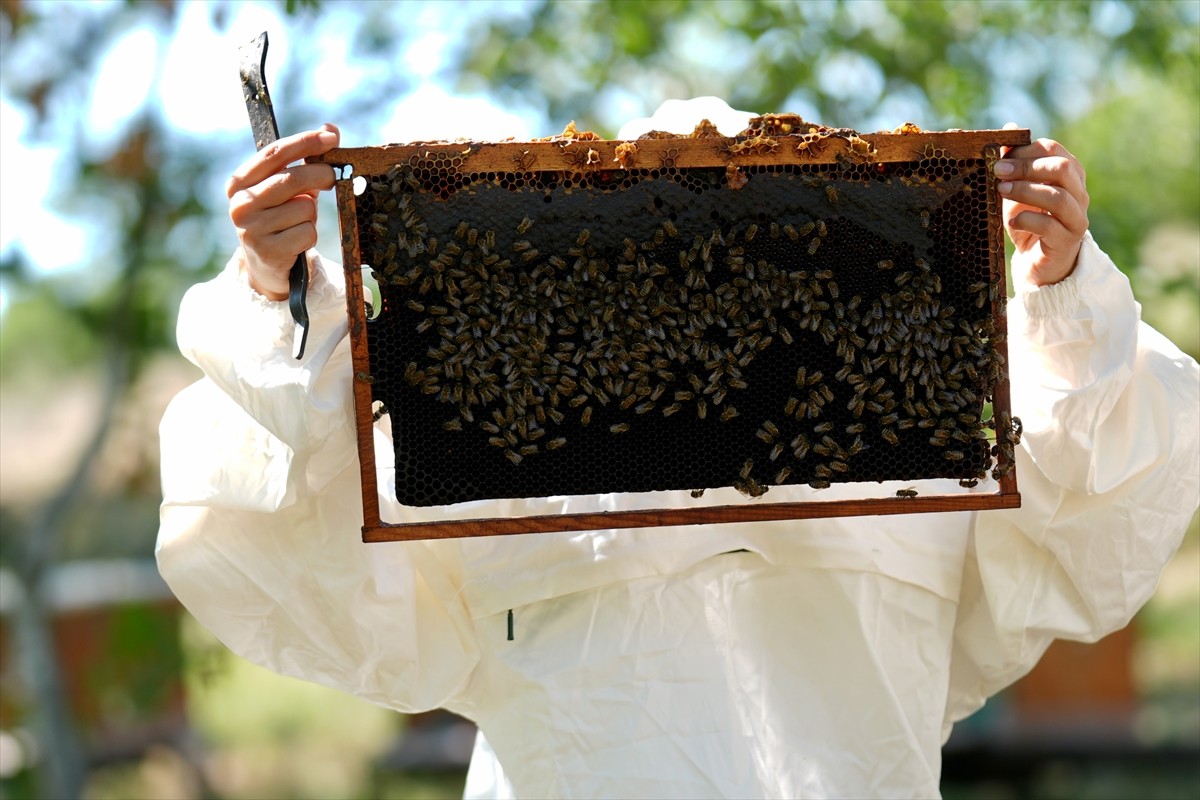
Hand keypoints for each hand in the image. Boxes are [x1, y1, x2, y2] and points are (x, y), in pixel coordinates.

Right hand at [226, 123, 340, 299]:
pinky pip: (307, 233)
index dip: (305, 142)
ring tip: (298, 222)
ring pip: (304, 208)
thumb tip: (330, 128)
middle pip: (292, 179)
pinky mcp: (268, 252)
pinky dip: (310, 235)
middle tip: (333, 177)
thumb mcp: (287, 189)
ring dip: (311, 215)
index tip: (331, 137)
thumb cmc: (280, 218)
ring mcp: (251, 229)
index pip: (274, 153)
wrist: (266, 265)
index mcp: (239, 183)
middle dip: (320, 174)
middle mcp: (240, 204)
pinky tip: (296, 241)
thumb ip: (305, 159)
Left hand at [996, 124, 1089, 286]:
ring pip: (1057, 196)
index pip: (1054, 150)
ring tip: (1001, 192)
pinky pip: (1049, 225)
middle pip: (1060, 168)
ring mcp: (1077, 217)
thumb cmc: (1028, 220)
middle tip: (998, 172)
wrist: (1037, 261)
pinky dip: (1026, 220)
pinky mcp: (1068, 240)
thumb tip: (1008, 127)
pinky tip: (1011, 222)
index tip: (1000, 157)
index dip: (1025, 150)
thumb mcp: (1016, 189)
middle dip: (1026, 167)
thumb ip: (1014, 162)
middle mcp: (1078, 193)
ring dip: (1025, 191)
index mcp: (1069, 174)